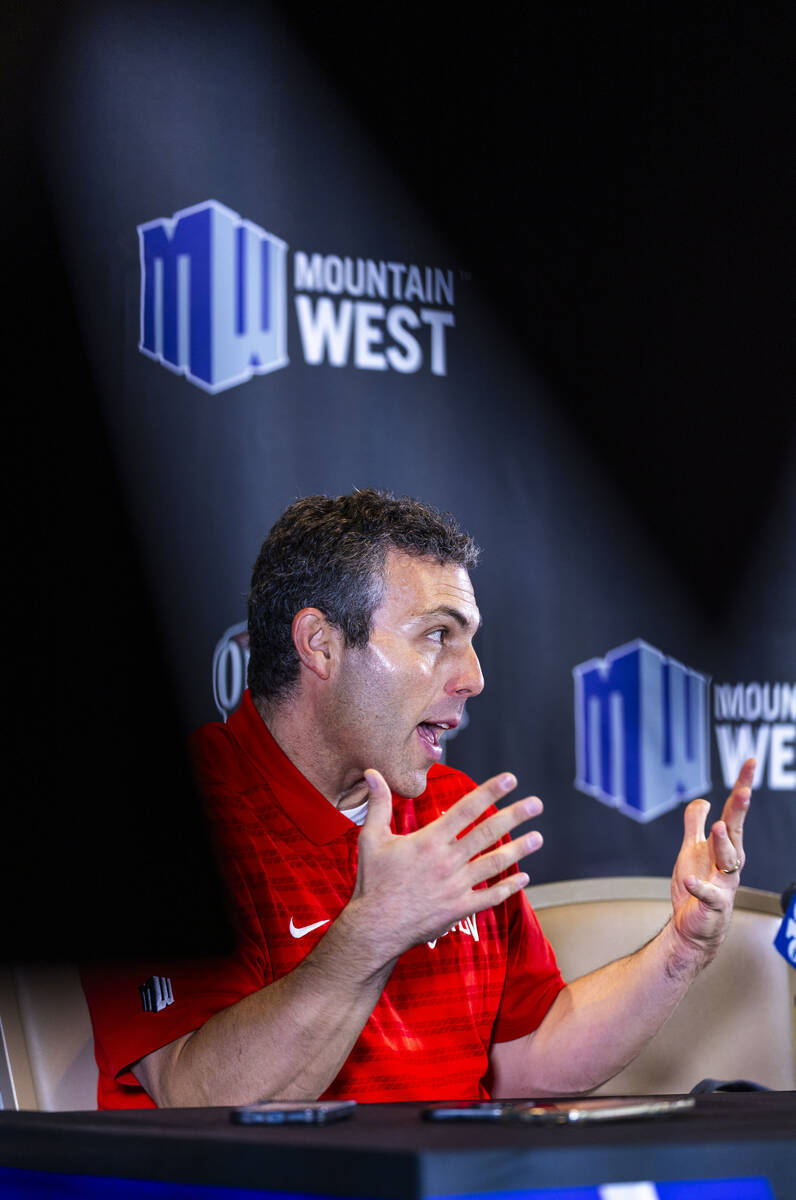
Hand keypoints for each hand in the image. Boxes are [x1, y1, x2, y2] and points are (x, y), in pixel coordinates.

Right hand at [349, 770, 542, 958]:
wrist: (375, 928)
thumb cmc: (372, 882)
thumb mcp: (371, 838)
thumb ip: (377, 804)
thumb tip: (371, 773)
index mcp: (429, 840)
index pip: (466, 809)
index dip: (490, 792)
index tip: (510, 779)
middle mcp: (447, 861)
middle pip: (487, 833)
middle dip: (515, 816)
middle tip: (536, 804)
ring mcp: (456, 886)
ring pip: (494, 863)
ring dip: (519, 849)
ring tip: (538, 837)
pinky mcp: (458, 909)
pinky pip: (489, 897)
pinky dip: (508, 888)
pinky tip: (523, 878)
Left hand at [670, 758, 753, 957]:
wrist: (692, 928)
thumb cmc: (696, 888)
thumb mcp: (691, 849)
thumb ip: (695, 824)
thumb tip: (702, 801)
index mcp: (724, 846)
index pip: (734, 812)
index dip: (741, 786)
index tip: (750, 763)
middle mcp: (728, 863)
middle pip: (736, 831)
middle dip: (740, 811)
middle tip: (744, 791)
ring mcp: (723, 884)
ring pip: (728, 861)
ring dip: (724, 844)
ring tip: (718, 828)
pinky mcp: (712, 906)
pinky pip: (708, 895)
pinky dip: (700, 887)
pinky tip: (691, 880)